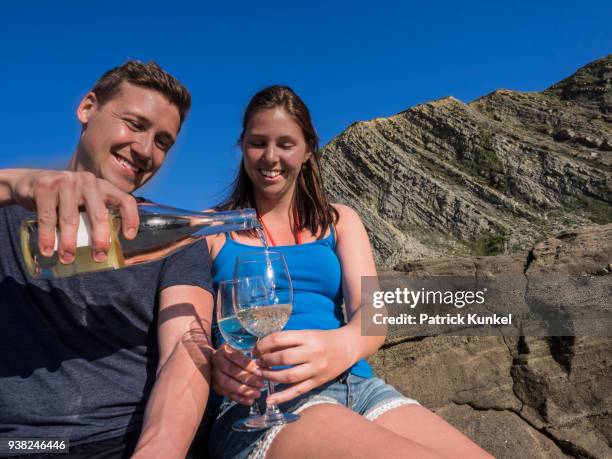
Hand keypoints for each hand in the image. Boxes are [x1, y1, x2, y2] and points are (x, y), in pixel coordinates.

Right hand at [11, 169, 138, 262]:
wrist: (29, 182)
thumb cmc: (63, 199)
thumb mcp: (83, 203)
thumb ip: (95, 216)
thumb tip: (105, 250)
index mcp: (103, 186)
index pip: (125, 200)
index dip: (131, 218)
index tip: (129, 238)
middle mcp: (88, 181)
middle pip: (99, 214)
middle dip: (99, 239)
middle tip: (98, 258)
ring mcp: (66, 181)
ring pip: (71, 219)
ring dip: (70, 243)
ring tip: (67, 259)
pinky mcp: (45, 186)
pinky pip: (48, 217)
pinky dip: (47, 236)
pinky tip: (47, 250)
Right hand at [211, 344, 263, 404]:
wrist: (213, 362)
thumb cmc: (232, 357)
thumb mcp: (239, 352)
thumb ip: (249, 360)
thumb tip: (264, 368)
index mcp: (225, 351)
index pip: (236, 357)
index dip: (248, 365)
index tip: (259, 372)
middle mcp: (217, 362)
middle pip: (232, 371)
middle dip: (248, 379)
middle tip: (260, 384)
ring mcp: (214, 375)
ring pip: (228, 384)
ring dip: (244, 390)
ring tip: (256, 394)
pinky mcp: (215, 386)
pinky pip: (227, 394)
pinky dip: (239, 398)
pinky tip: (250, 400)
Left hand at [254, 328, 353, 404]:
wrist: (348, 347)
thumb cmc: (323, 338)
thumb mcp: (307, 333)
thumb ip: (289, 340)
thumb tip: (263, 347)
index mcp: (308, 336)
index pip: (279, 339)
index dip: (263, 344)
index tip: (256, 349)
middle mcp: (313, 352)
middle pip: (283, 358)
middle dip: (265, 361)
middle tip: (256, 362)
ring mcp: (316, 369)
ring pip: (288, 376)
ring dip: (270, 376)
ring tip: (261, 374)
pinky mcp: (318, 382)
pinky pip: (297, 391)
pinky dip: (282, 397)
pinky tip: (269, 400)